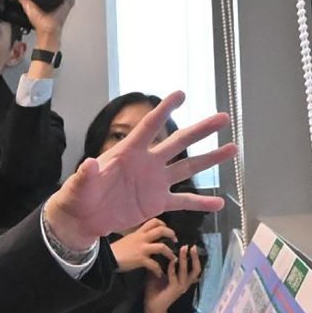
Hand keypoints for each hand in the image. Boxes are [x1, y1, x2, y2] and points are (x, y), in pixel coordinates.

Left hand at [42, 97, 237, 261]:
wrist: (84, 218)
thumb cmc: (79, 195)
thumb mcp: (79, 185)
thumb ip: (86, 175)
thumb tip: (88, 165)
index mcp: (128, 152)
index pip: (149, 127)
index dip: (164, 111)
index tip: (181, 94)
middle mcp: (147, 163)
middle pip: (178, 142)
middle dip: (200, 130)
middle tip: (222, 118)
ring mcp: (155, 182)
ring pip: (188, 167)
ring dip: (210, 159)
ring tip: (232, 149)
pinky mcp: (157, 202)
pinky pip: (184, 202)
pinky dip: (201, 203)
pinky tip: (219, 202)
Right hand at [108, 224, 170, 277]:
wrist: (107, 258)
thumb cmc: (115, 250)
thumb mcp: (126, 239)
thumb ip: (135, 238)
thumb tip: (140, 238)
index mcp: (138, 233)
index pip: (153, 222)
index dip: (163, 224)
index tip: (166, 229)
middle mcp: (142, 238)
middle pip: (161, 230)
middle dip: (171, 234)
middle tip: (175, 240)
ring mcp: (142, 248)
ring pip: (162, 247)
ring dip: (170, 253)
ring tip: (173, 259)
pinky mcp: (140, 259)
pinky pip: (154, 265)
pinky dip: (158, 270)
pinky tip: (159, 274)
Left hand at [141, 231, 205, 312]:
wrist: (151, 306)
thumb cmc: (155, 290)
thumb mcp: (159, 273)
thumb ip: (162, 263)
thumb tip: (159, 249)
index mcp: (184, 279)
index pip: (195, 267)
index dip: (195, 257)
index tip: (192, 245)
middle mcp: (185, 283)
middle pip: (196, 269)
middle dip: (195, 257)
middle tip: (191, 246)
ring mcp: (181, 287)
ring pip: (186, 272)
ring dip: (185, 260)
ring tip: (183, 250)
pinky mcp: (174, 291)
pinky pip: (175, 277)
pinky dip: (173, 268)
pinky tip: (171, 261)